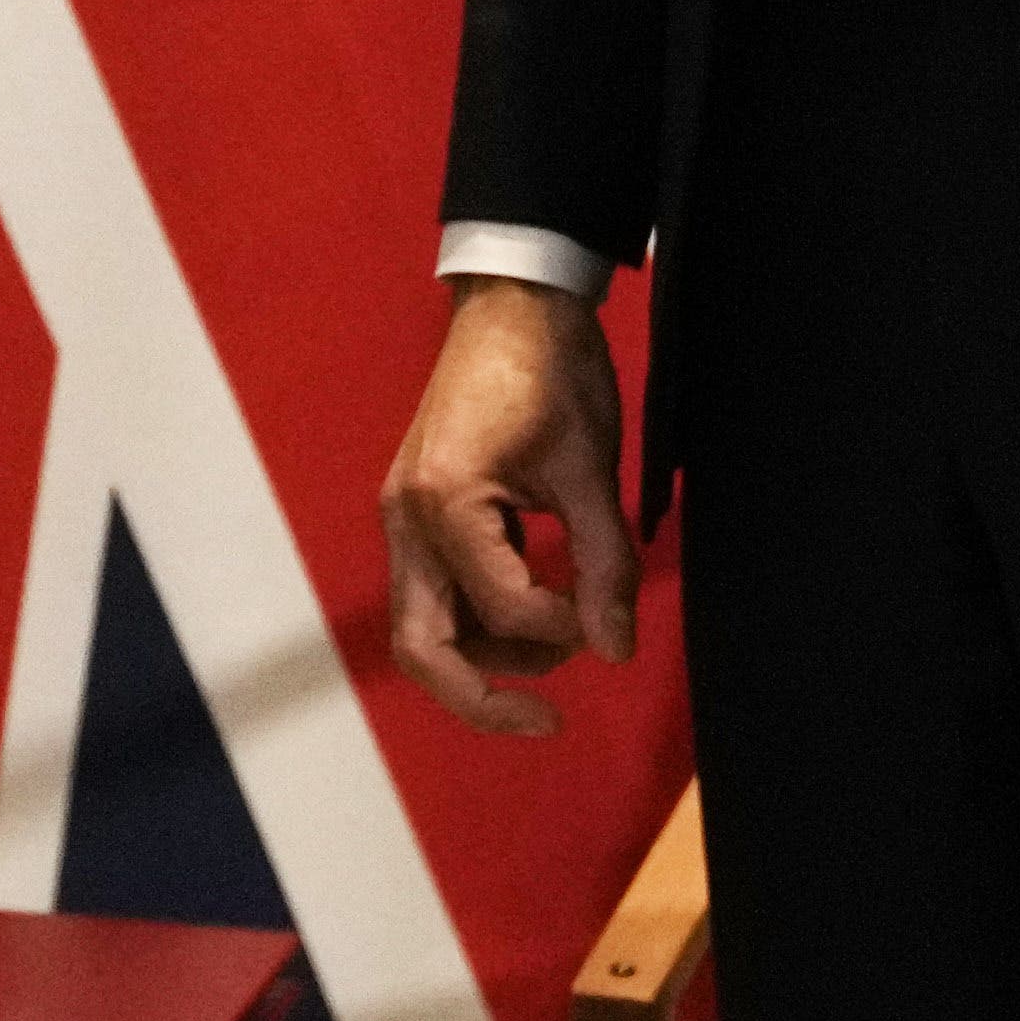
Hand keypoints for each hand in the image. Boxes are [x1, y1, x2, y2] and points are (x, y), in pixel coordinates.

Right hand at [378, 281, 638, 734]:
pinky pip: (437, 591)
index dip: (564, 625)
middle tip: (550, 720)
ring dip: (488, 656)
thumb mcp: (589, 466)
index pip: (500, 607)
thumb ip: (602, 563)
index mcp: (444, 500)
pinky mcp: (420, 510)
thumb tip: (614, 648)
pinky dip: (482, 618)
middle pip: (421, 647)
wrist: (514, 301)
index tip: (611, 611)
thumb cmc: (551, 369)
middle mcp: (406, 516)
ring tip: (563, 638)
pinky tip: (538, 607)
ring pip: (424, 627)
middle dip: (483, 697)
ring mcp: (405, 515)